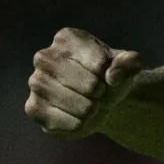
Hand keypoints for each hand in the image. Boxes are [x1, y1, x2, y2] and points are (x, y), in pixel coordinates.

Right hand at [25, 28, 144, 137]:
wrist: (97, 98)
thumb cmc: (110, 75)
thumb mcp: (128, 65)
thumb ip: (130, 62)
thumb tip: (113, 76)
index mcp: (67, 38)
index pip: (101, 64)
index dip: (113, 76)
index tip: (107, 75)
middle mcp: (44, 57)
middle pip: (90, 85)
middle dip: (102, 94)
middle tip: (99, 93)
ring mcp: (36, 82)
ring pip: (78, 105)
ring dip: (92, 111)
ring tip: (91, 106)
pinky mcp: (33, 108)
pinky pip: (64, 123)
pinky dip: (79, 125)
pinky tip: (79, 118)